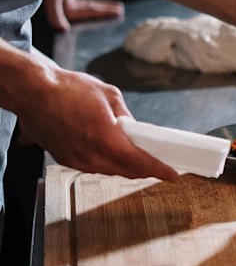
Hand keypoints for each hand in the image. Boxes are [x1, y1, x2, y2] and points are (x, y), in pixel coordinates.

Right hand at [13, 50, 177, 181]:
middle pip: (127, 172)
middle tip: (159, 165)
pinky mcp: (66, 159)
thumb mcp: (110, 96)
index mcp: (107, 140)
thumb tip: (133, 129)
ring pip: (110, 172)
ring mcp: (77, 160)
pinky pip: (94, 167)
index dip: (159, 170)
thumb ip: (126, 117)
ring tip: (138, 158)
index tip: (172, 175)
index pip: (140, 163)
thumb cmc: (68, 90)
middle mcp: (92, 156)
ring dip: (126, 168)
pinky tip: (112, 154)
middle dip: (145, 170)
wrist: (33, 92)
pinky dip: (108, 164)